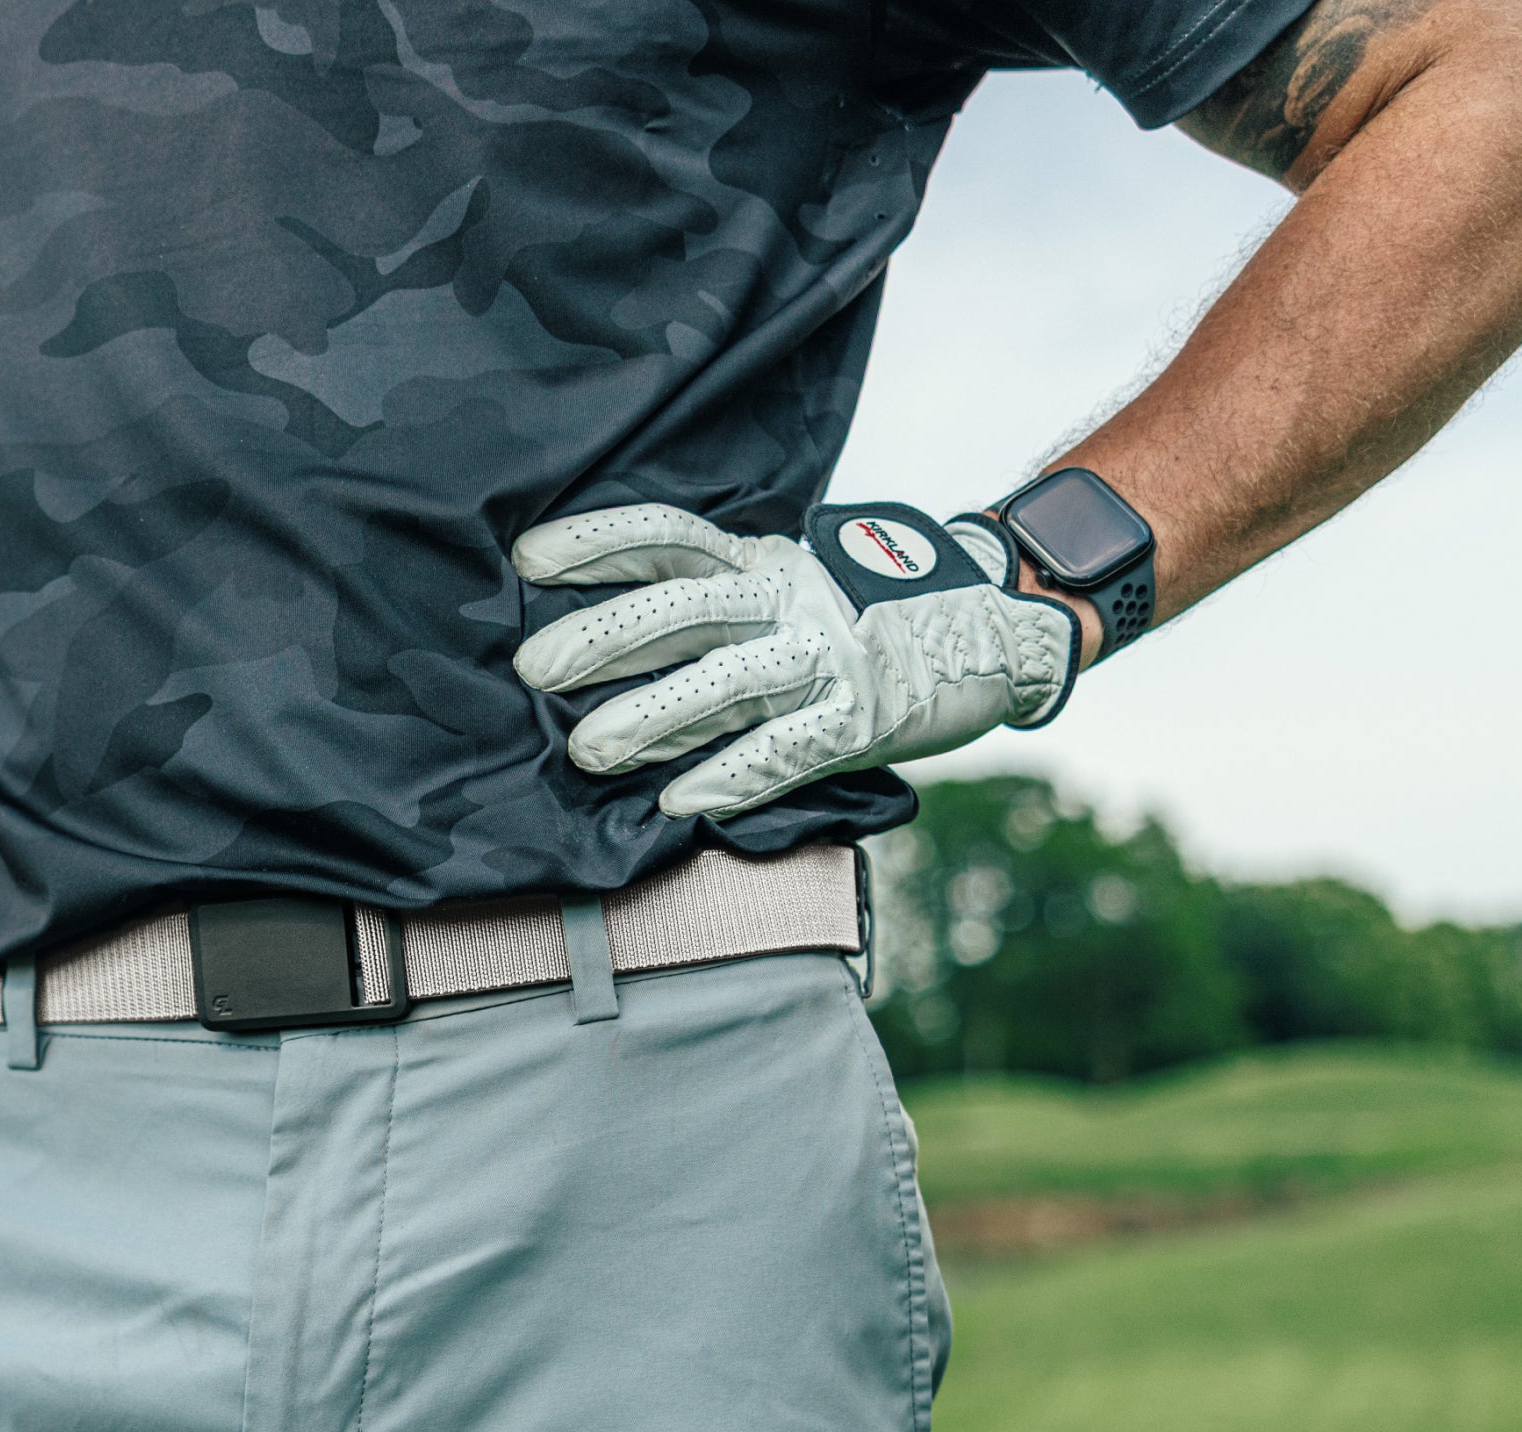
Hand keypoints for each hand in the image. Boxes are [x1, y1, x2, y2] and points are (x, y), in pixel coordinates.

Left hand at [511, 502, 1081, 818]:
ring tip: (585, 753)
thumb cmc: (860, 613)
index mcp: (762, 562)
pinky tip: (680, 804)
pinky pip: (790, 749)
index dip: (599, 542)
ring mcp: (828, 659)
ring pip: (729, 682)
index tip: (527, 560)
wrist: (995, 624)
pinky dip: (734, 775)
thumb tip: (596, 643)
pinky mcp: (864, 718)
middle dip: (604, 637)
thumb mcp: (784, 586)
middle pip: (685, 609)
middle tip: (531, 670)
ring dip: (652, 717)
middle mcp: (788, 601)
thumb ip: (707, 608)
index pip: (670, 537)